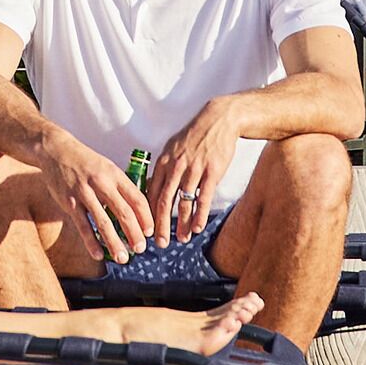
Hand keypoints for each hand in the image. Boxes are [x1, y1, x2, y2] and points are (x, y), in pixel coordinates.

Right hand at [45, 137, 155, 264]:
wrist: (55, 150)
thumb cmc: (85, 161)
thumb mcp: (107, 167)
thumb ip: (120, 186)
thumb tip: (136, 209)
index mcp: (115, 174)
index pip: (137, 198)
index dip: (146, 217)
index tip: (150, 232)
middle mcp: (102, 183)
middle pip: (124, 212)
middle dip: (134, 234)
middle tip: (140, 249)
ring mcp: (84, 193)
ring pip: (104, 222)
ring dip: (115, 243)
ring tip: (122, 258)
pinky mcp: (69, 202)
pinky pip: (83, 225)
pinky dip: (91, 242)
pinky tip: (98, 255)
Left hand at [148, 105, 247, 243]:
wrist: (218, 121)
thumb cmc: (195, 137)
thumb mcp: (172, 148)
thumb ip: (163, 168)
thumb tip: (152, 187)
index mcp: (164, 162)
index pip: (151, 192)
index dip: (148, 213)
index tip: (147, 229)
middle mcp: (176, 166)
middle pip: (165, 201)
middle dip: (161, 225)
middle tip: (160, 243)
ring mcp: (194, 169)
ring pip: (184, 202)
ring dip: (183, 224)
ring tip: (182, 239)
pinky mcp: (212, 172)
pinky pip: (203, 198)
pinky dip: (200, 215)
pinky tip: (198, 228)